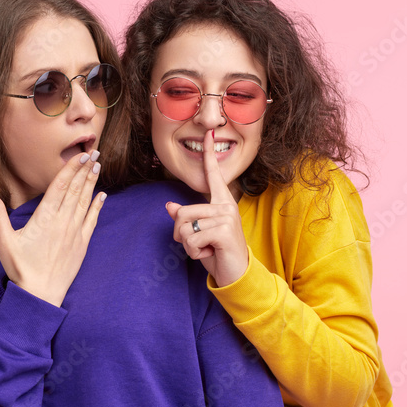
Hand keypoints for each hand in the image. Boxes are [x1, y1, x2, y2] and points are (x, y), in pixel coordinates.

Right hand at [0, 151, 106, 306]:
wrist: (41, 294)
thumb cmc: (21, 268)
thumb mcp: (5, 242)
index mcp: (45, 218)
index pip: (60, 187)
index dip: (71, 169)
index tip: (81, 155)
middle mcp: (63, 222)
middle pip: (76, 190)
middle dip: (85, 169)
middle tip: (94, 151)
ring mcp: (75, 232)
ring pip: (85, 202)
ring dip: (92, 183)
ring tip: (98, 166)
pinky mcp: (82, 244)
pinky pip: (92, 220)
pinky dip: (98, 206)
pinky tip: (102, 195)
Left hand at [166, 130, 248, 286]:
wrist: (236, 275)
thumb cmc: (218, 253)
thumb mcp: (198, 235)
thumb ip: (186, 219)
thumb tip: (169, 206)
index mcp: (222, 202)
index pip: (213, 174)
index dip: (208, 153)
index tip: (209, 132)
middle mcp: (226, 205)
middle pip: (182, 212)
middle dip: (180, 234)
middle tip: (198, 244)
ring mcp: (226, 216)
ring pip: (184, 227)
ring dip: (188, 245)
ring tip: (206, 248)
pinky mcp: (224, 230)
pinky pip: (192, 239)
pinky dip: (194, 252)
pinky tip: (210, 253)